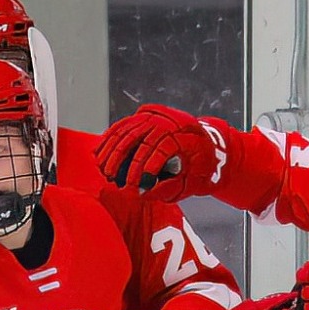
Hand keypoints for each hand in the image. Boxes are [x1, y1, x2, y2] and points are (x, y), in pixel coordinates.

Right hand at [95, 105, 236, 202]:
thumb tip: (146, 193)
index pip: (165, 146)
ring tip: (103, 170)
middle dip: (124, 159)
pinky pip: (123, 124)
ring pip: (129, 129)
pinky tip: (99, 153)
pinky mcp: (146, 116)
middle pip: (142, 135)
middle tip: (114, 179)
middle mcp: (172, 120)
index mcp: (188, 135)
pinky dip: (109, 138)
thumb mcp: (194, 181)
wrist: (209, 146)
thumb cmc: (201, 167)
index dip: (150, 164)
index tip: (139, 183)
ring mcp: (158, 116)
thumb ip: (171, 188)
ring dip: (112, 150)